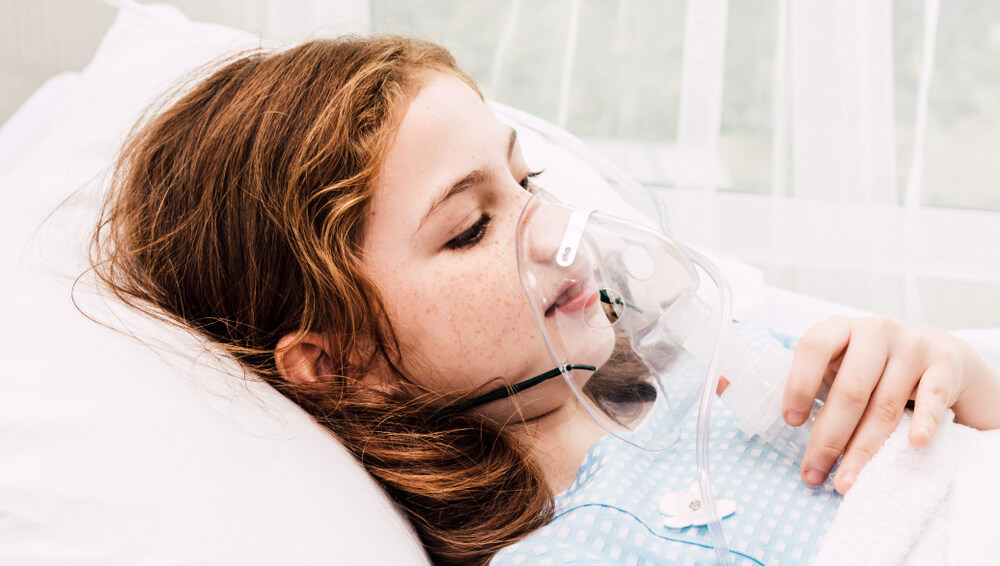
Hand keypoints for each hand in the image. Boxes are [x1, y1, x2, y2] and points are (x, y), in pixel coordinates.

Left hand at [781, 315, 999, 494]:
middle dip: (828, 438)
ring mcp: (913, 345)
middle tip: (814, 474)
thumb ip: (823, 386)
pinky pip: (933, 396)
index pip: (814, 347)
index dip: (799, 384)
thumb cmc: (874, 366)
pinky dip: (924, 421)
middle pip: (850, 390)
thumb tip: (802, 439)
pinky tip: (916, 442)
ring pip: (884, 405)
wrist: (937, 352)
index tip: (792, 422)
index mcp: (841, 328)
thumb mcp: (844, 364)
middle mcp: (876, 331)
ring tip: (848, 481)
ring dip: (864, 449)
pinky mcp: (945, 364)